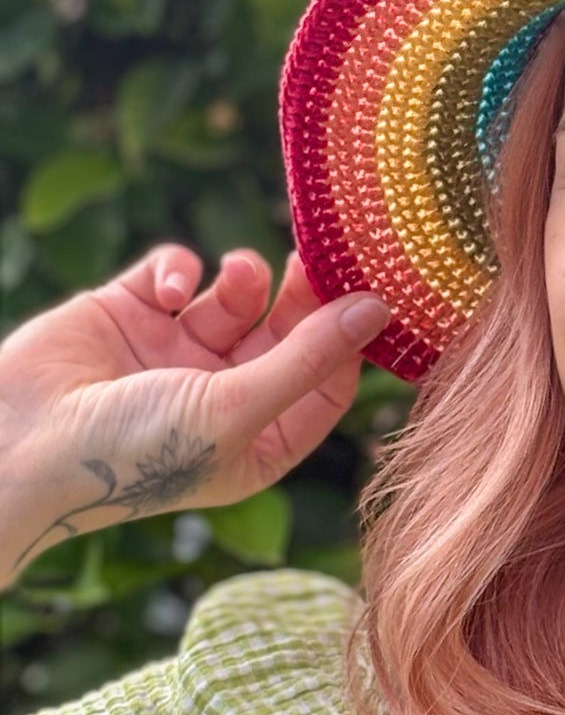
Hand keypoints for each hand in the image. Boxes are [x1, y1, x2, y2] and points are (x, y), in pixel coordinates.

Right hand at [0, 243, 390, 579]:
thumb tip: (378, 312)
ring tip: (239, 274)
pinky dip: (180, 269)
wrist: (18, 444)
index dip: (347, 343)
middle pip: (288, 335)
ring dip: (245, 279)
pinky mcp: (130, 314)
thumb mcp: (235, 408)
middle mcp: (222, 399)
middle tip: (314, 262)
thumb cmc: (136, 452)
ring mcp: (175, 355)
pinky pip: (176, 274)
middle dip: (302, 299)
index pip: (327, 385)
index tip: (367, 298)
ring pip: (236, 298)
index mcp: (258, 443)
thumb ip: (308, 358)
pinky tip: (170, 290)